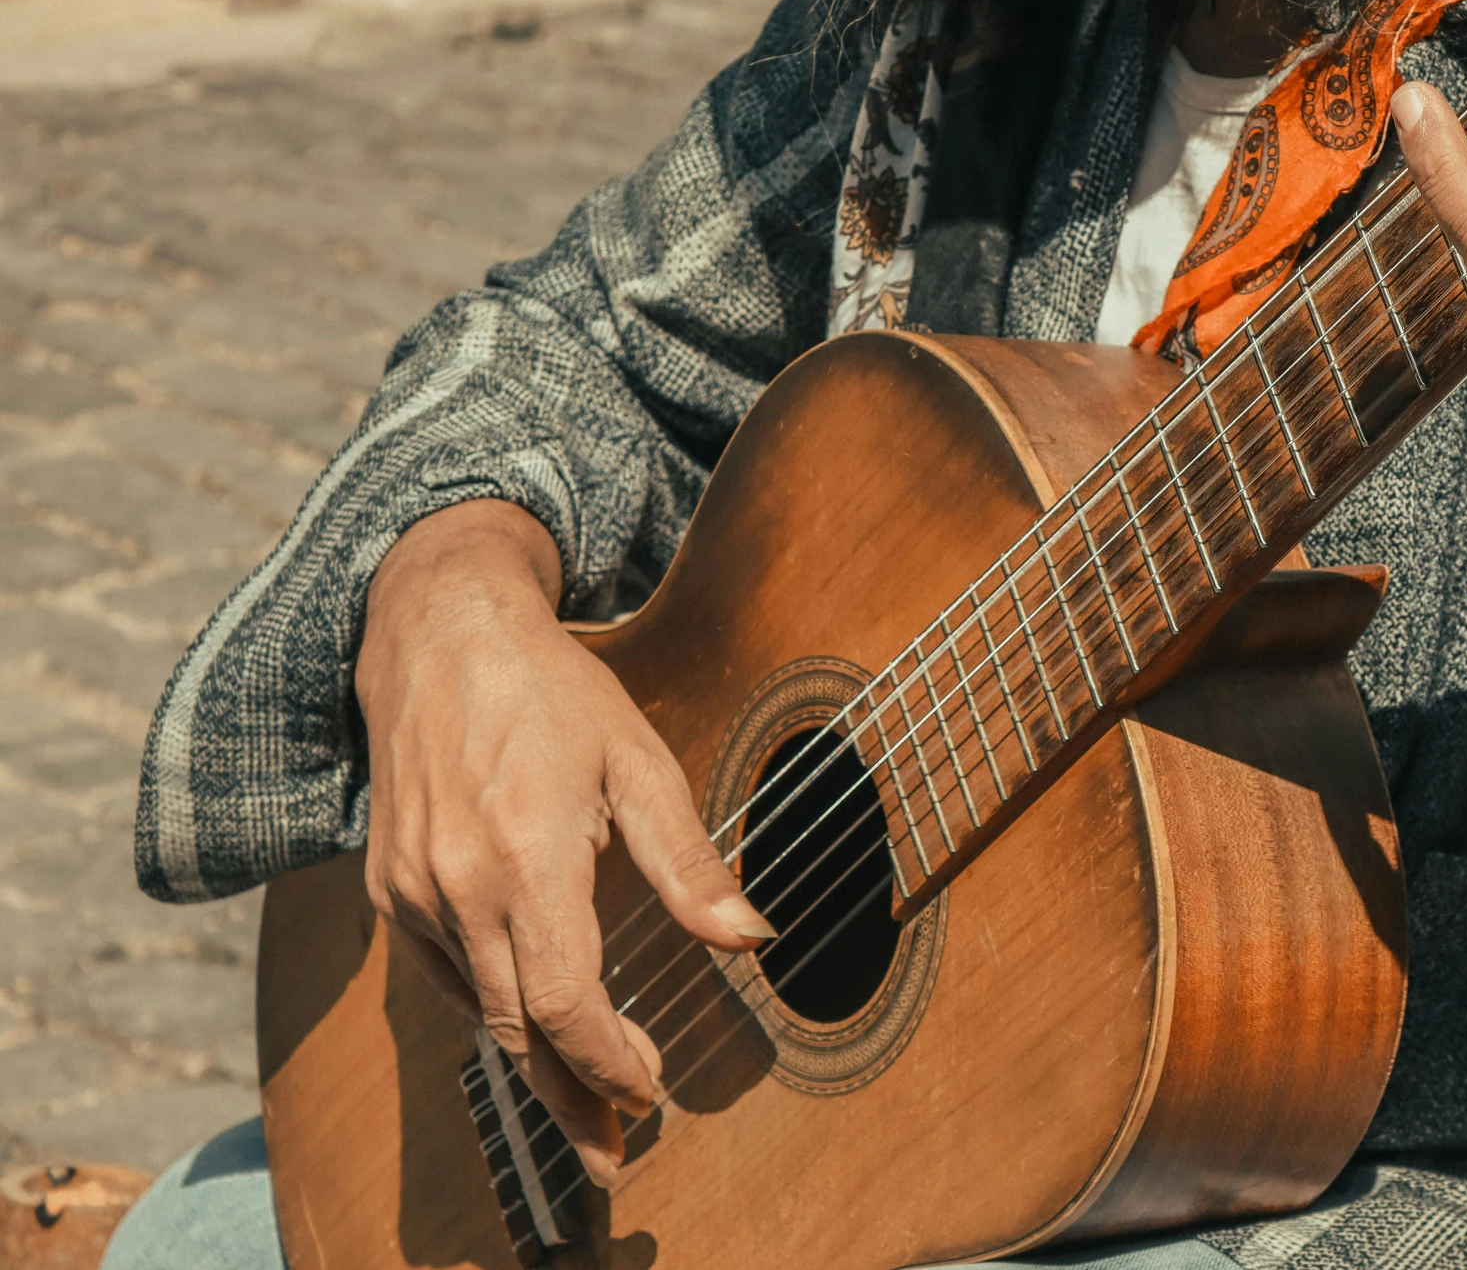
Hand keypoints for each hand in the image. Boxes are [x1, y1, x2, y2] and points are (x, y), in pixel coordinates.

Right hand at [355, 500, 772, 1185]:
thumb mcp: (642, 762)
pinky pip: (448, 976)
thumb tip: (752, 939)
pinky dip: (495, 1012)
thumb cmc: (554, 692)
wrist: (438, 634)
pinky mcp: (391, 889)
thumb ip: (692, 863)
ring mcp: (413, 892)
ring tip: (587, 1107)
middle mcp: (457, 887)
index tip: (652, 1094)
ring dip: (533, 1067)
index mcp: (527, 858)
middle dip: (571, 1100)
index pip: (564, 1003)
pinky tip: (534, 1029)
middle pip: (517, 1030)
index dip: (609, 1065)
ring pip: (479, 1012)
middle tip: (614, 1156)